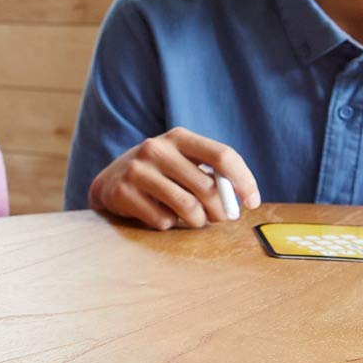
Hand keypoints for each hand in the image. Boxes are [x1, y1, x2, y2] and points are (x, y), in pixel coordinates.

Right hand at [88, 127, 260, 229]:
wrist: (110, 181)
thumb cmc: (160, 174)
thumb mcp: (182, 163)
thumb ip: (210, 174)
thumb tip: (242, 200)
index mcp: (178, 137)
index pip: (222, 156)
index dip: (244, 181)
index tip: (252, 202)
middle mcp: (156, 148)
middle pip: (207, 187)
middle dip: (220, 210)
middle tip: (220, 218)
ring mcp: (137, 170)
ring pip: (187, 207)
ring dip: (197, 221)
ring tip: (194, 220)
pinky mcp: (122, 192)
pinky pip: (162, 220)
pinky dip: (169, 225)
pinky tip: (161, 216)